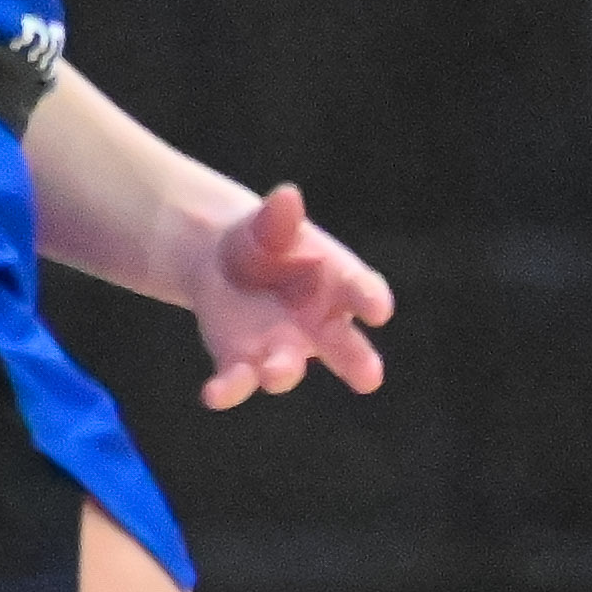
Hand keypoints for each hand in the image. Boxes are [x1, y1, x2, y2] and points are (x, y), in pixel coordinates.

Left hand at [190, 183, 393, 408]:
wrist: (223, 263)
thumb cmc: (266, 242)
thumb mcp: (271, 221)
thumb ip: (279, 216)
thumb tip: (287, 198)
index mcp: (337, 283)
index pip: (362, 291)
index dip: (371, 300)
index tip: (378, 309)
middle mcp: (318, 325)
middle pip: (345, 348)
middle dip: (357, 362)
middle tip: (370, 378)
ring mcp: (281, 349)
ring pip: (287, 368)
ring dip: (282, 372)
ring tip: (274, 373)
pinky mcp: (241, 362)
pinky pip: (238, 380)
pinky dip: (227, 389)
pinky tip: (213, 394)